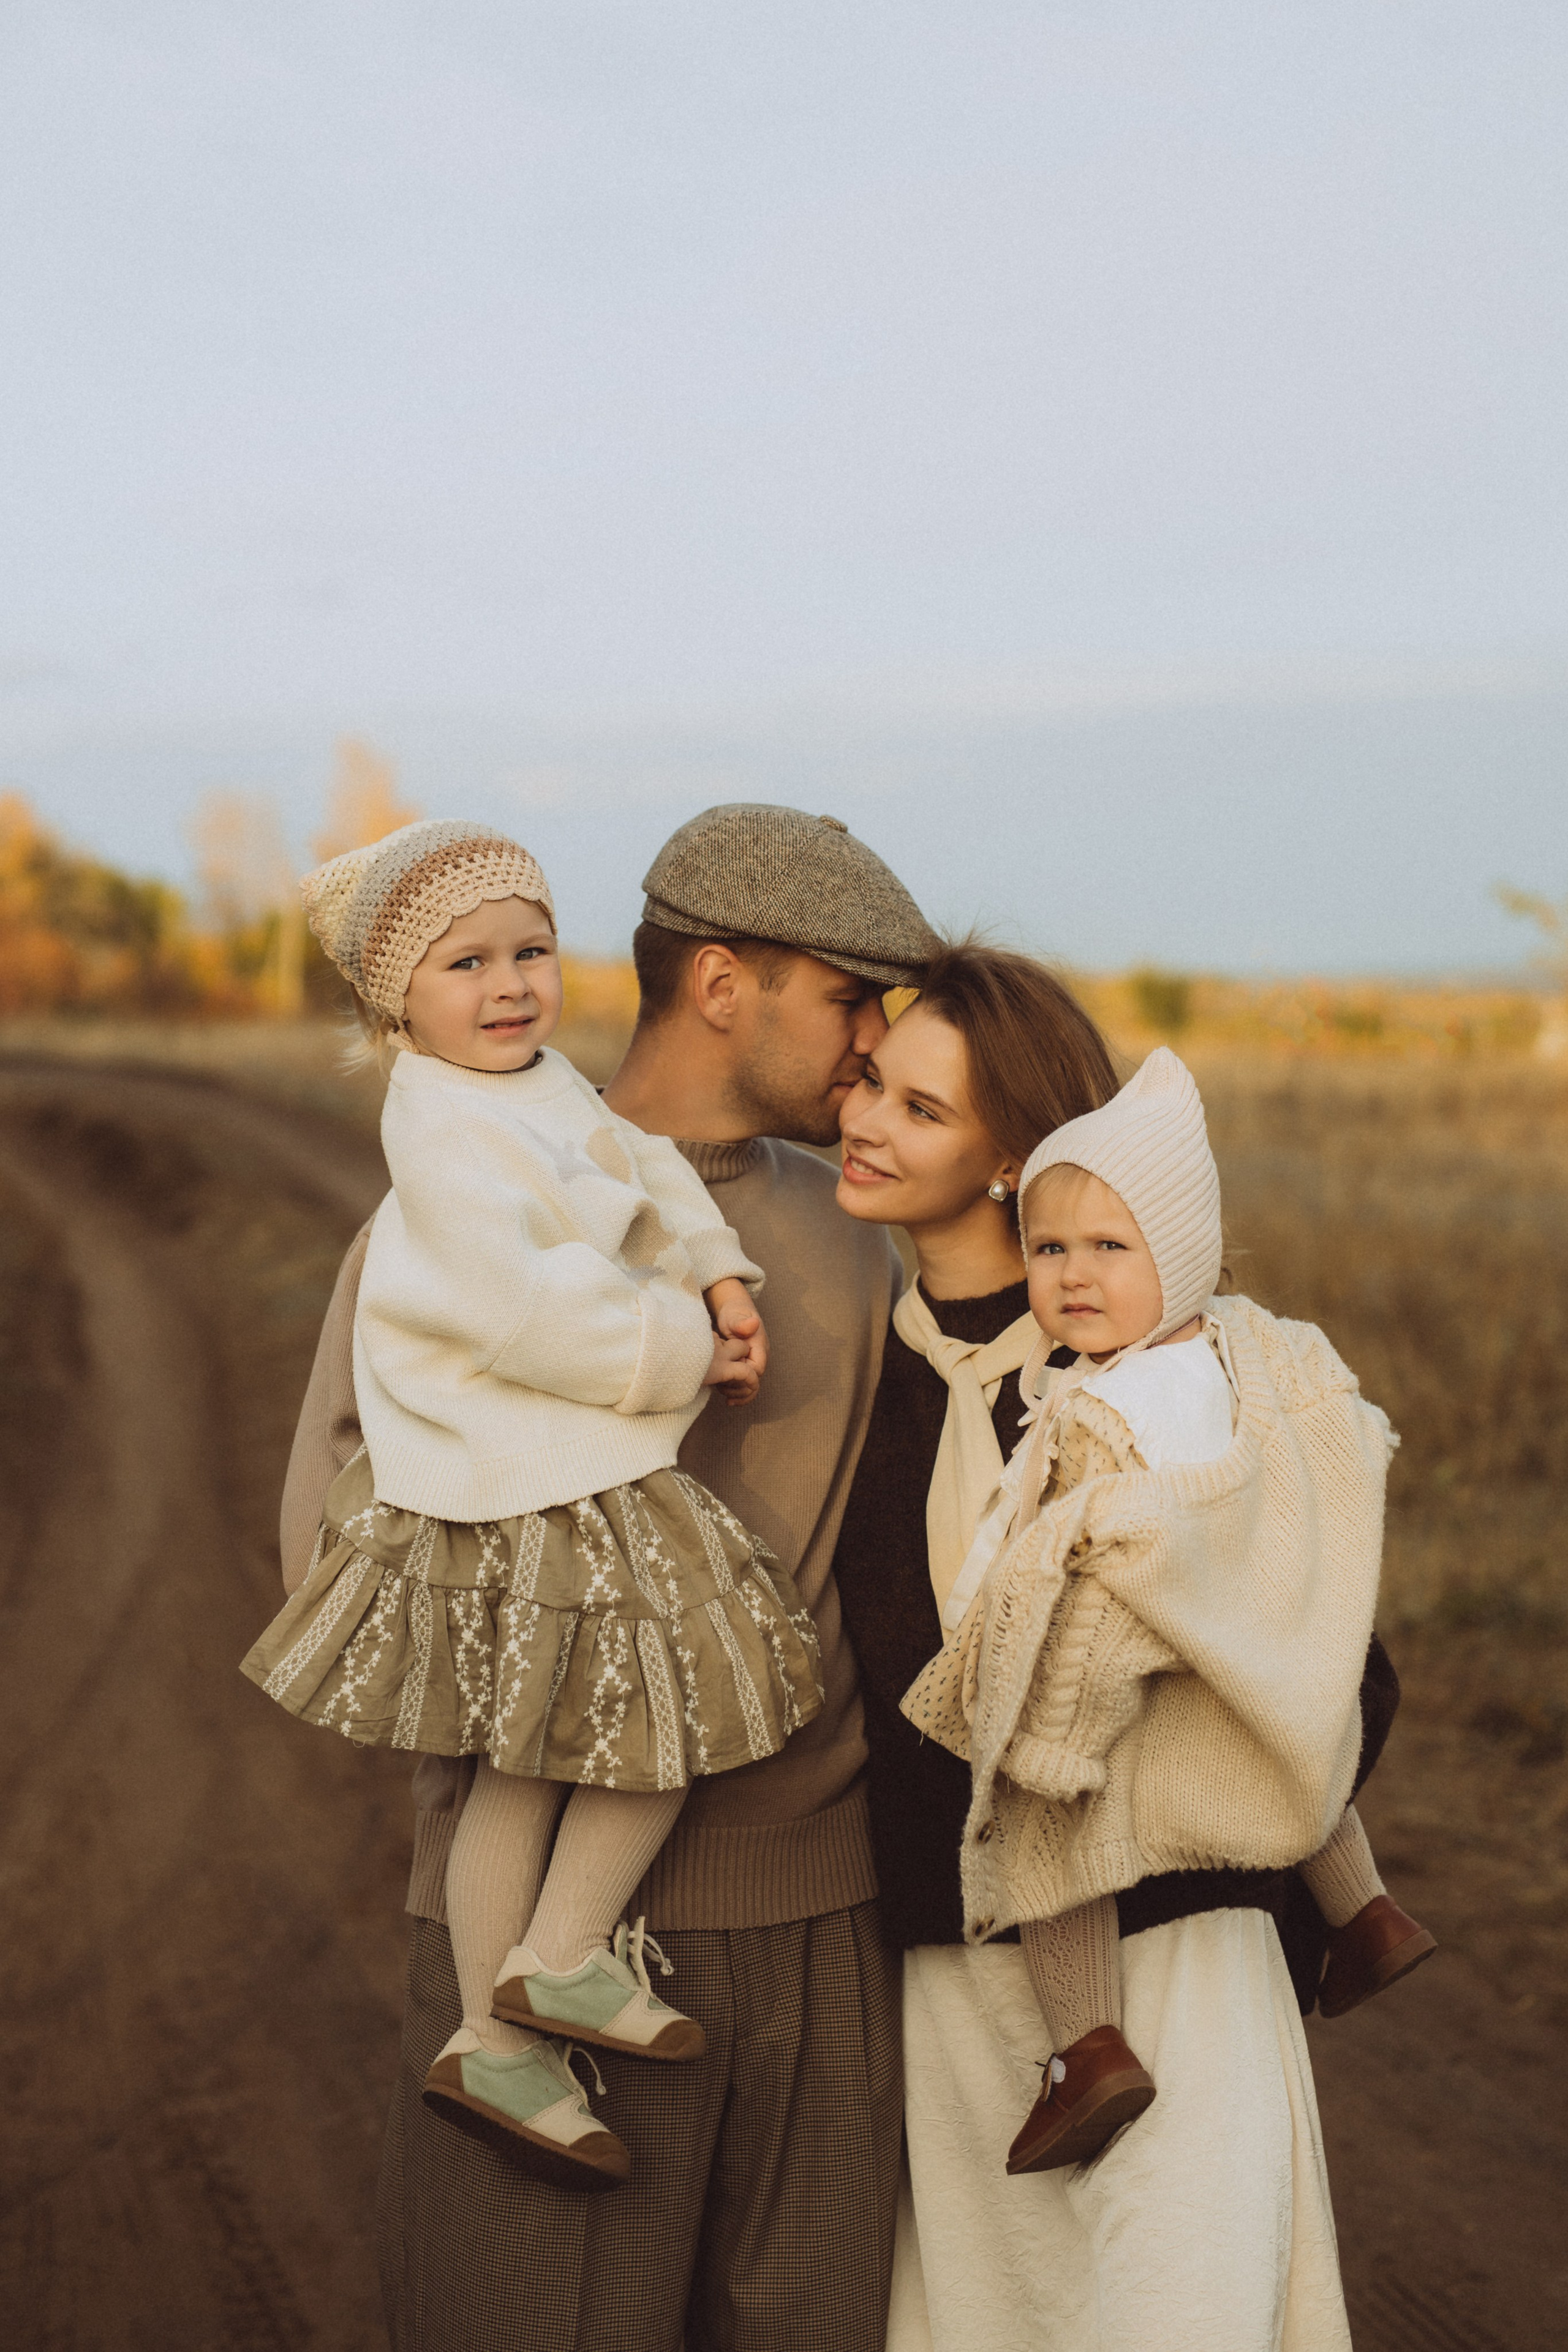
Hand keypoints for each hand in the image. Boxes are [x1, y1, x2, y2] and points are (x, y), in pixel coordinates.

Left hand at [702, 1278, 767, 1407]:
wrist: (733, 1310)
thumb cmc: (734, 1313)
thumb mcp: (735, 1317)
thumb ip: (742, 1323)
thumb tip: (753, 1324)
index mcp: (759, 1347)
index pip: (757, 1370)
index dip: (744, 1376)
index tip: (727, 1375)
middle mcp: (758, 1357)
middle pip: (753, 1381)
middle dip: (739, 1388)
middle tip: (720, 1388)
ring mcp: (751, 1362)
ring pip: (748, 1384)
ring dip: (735, 1391)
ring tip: (719, 1390)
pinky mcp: (742, 1365)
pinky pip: (742, 1382)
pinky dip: (734, 1390)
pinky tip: (724, 1396)